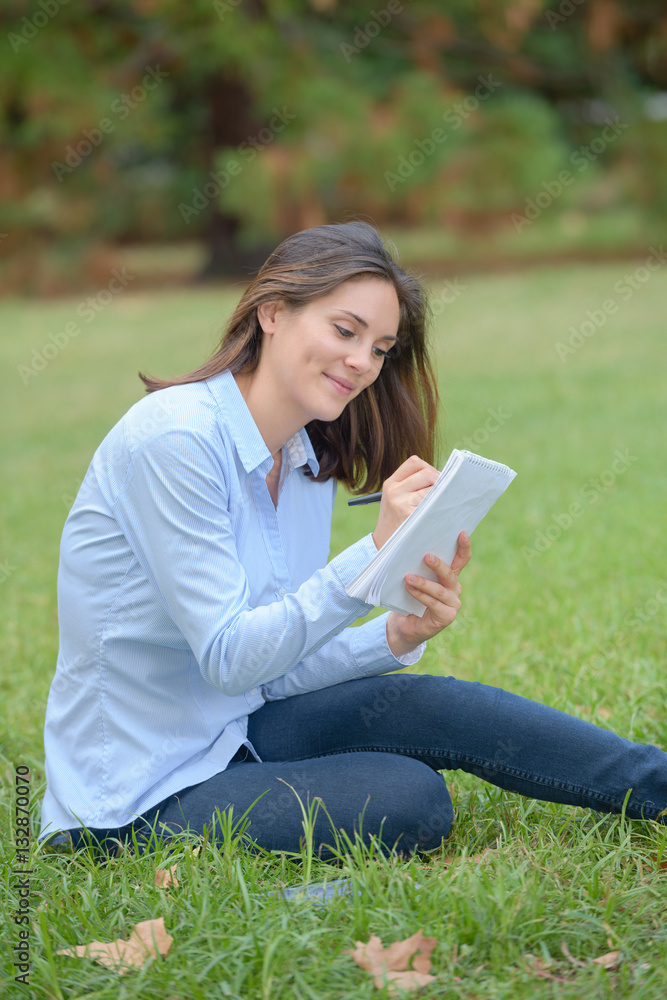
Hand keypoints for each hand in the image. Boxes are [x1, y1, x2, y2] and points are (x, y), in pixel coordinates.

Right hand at [373, 454, 440, 549]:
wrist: (382, 547)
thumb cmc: (395, 523)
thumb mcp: (394, 500)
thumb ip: (410, 486)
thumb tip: (442, 477)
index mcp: (390, 483)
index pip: (415, 462)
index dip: (429, 468)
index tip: (434, 480)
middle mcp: (394, 490)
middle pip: (427, 472)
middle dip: (439, 481)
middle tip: (443, 493)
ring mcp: (401, 503)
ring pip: (433, 488)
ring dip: (442, 495)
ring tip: (441, 504)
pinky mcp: (410, 515)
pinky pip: (434, 504)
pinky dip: (440, 507)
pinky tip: (440, 514)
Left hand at [386, 532, 471, 654]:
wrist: (405, 625)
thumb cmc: (410, 597)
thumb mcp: (415, 578)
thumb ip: (418, 566)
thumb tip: (409, 548)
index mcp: (450, 576)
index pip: (462, 559)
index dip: (464, 546)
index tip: (462, 533)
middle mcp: (455, 588)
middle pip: (450, 573)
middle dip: (438, 564)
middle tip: (426, 556)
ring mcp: (453, 603)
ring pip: (440, 590)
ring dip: (423, 582)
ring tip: (408, 577)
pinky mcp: (447, 616)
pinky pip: (433, 603)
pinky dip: (420, 596)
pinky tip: (410, 589)